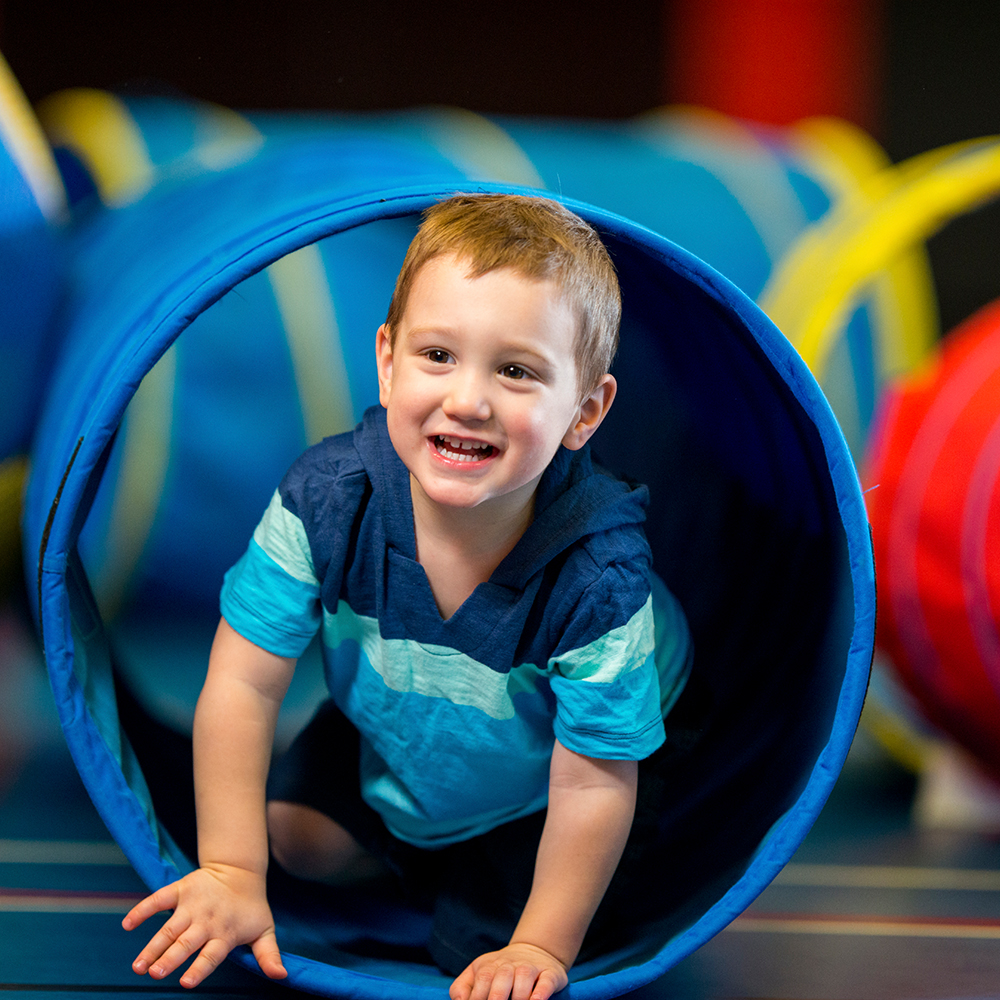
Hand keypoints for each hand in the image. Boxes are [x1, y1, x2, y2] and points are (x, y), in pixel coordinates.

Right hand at [123, 864, 286, 988]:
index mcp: (225, 933)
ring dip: (152, 946)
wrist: (239, 871)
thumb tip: (282, 977)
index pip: (211, 955)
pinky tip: (127, 924)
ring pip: (169, 928)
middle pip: (186, 943)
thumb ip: (269, 955)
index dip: (199, 968)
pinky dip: (143, 909)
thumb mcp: (263, 931)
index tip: (185, 983)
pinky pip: (159, 899)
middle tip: (152, 973)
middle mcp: (207, 920)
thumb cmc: (250, 909)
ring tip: (138, 965)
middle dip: (169, 958)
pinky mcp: (180, 889)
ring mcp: (192, 904)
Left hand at [449, 942, 567, 999]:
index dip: (478, 998)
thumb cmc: (500, 971)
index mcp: (489, 966)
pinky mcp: (549, 974)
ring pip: (524, 979)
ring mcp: (530, 968)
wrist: (534, 950)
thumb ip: (462, 988)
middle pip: (502, 979)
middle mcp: (510, 965)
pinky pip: (545, 982)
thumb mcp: (478, 973)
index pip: (482, 980)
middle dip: (496, 999)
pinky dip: (540, 994)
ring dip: (519, 997)